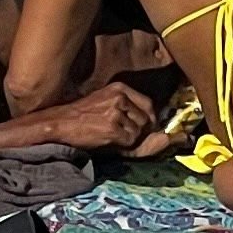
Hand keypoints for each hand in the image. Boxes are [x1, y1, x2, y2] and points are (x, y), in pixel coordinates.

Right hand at [32, 82, 166, 153]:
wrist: (59, 125)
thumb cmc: (84, 122)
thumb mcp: (111, 114)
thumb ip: (141, 122)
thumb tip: (174, 136)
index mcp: (119, 88)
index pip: (149, 104)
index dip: (148, 120)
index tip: (138, 127)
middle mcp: (120, 96)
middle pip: (148, 118)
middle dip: (139, 131)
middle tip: (118, 133)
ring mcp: (116, 110)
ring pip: (140, 130)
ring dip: (129, 138)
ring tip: (109, 135)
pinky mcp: (112, 126)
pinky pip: (130, 140)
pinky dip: (122, 145)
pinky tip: (105, 139)